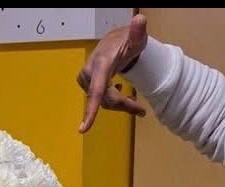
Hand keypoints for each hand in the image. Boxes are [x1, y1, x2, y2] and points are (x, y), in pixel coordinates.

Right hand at [77, 14, 149, 132]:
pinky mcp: (86, 84)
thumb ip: (138, 31)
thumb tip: (140, 20)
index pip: (96, 91)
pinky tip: (121, 94)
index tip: (83, 129)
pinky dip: (112, 100)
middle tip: (140, 111)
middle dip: (122, 106)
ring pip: (101, 101)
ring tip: (135, 105)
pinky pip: (99, 99)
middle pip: (104, 99)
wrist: (113, 41)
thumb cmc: (126, 41)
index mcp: (100, 66)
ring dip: (119, 104)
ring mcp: (86, 80)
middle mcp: (89, 74)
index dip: (91, 110)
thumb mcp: (136, 37)